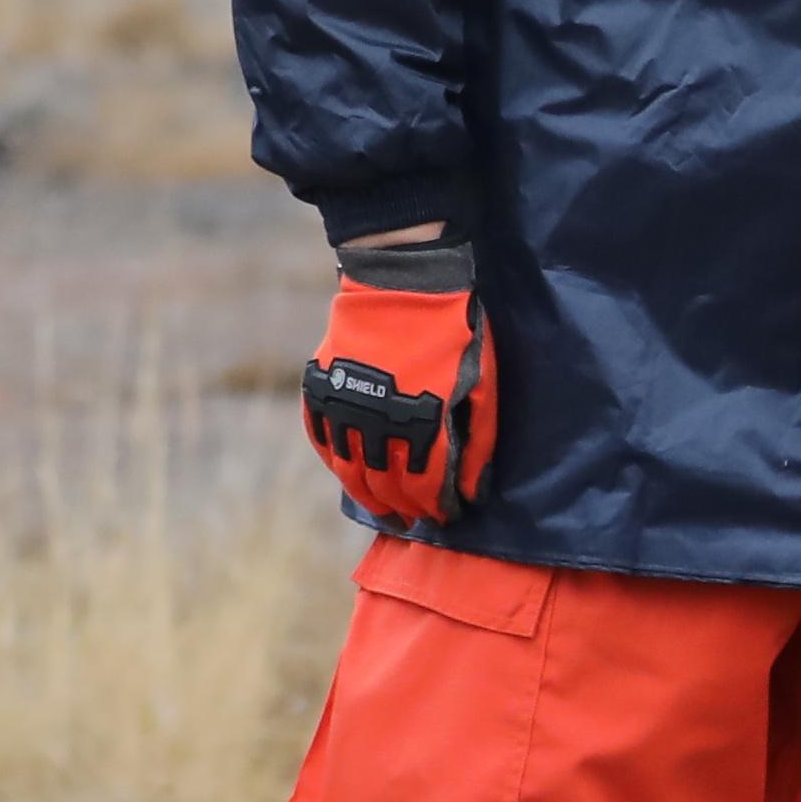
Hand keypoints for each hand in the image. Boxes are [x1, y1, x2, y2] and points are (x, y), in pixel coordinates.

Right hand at [303, 249, 492, 526]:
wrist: (401, 281)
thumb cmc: (453, 332)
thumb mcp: (479, 384)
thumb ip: (477, 440)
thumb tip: (472, 489)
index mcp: (422, 426)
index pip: (427, 485)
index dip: (436, 506)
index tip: (445, 516)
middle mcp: (377, 425)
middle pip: (386, 485)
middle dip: (403, 507)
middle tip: (412, 520)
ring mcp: (343, 408)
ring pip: (350, 470)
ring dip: (367, 494)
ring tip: (381, 508)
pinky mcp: (321, 390)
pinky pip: (322, 439)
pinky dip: (335, 461)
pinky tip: (347, 471)